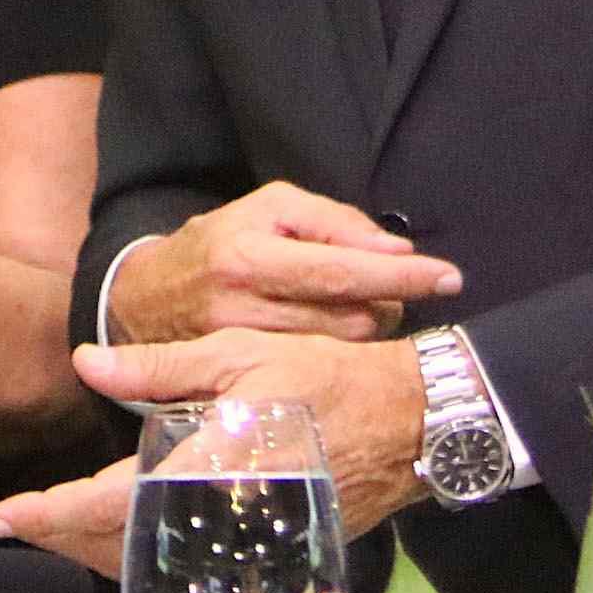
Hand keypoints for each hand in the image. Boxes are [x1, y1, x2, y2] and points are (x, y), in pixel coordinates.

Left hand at [0, 331, 429, 570]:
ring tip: (61, 528)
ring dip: (102, 552)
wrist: (410, 423)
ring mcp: (249, 546)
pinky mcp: (271, 557)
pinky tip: (133, 538)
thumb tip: (86, 364)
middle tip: (22, 521)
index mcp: (210, 466)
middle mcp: (224, 518)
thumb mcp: (237, 355)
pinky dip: (151, 559)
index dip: (53, 513)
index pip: (114, 502)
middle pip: (124, 550)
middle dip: (65, 538)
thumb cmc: (324, 379)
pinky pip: (193, 571)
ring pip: (156, 568)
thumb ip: (157, 369)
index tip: (5, 516)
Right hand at [107, 182, 460, 344]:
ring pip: (340, 350)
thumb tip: (395, 250)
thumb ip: (333, 223)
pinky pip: (316, 372)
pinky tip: (332, 338)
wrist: (142, 300)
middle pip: (352, 318)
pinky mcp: (243, 383)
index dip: (402, 276)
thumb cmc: (220, 244)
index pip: (343, 271)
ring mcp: (241, 354)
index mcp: (251, 256)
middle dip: (387, 304)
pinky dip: (339, 355)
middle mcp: (244, 308)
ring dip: (366, 330)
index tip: (451, 277)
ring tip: (354, 309)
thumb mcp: (268, 209)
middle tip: (387, 291)